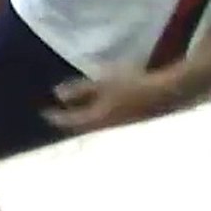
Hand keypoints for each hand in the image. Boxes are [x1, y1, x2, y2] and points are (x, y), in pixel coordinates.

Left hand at [41, 73, 176, 134]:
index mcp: (96, 119)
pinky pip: (105, 119)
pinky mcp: (130, 120)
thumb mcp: (102, 83)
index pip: (69, 122)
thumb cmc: (131, 85)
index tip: (43, 112)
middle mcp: (106, 128)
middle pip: (81, 127)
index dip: (55, 116)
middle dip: (67, 120)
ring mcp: (119, 125)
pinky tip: (97, 105)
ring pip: (94, 124)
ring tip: (73, 110)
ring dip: (81, 117)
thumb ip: (79, 89)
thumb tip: (57, 94)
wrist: (167, 93)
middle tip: (56, 114)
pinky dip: (94, 113)